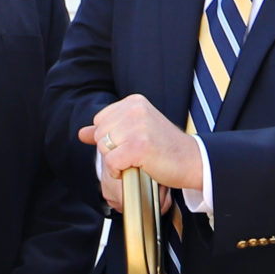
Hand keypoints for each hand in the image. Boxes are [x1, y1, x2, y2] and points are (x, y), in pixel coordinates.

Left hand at [80, 94, 204, 203]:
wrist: (193, 161)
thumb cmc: (165, 148)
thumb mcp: (136, 132)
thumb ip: (108, 130)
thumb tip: (82, 133)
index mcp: (134, 102)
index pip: (100, 120)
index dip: (112, 138)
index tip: (132, 143)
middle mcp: (135, 110)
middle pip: (100, 135)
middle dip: (113, 150)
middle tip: (136, 154)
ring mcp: (138, 127)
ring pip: (104, 148)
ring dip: (117, 161)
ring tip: (137, 160)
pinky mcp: (139, 146)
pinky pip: (112, 163)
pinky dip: (119, 171)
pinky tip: (135, 168)